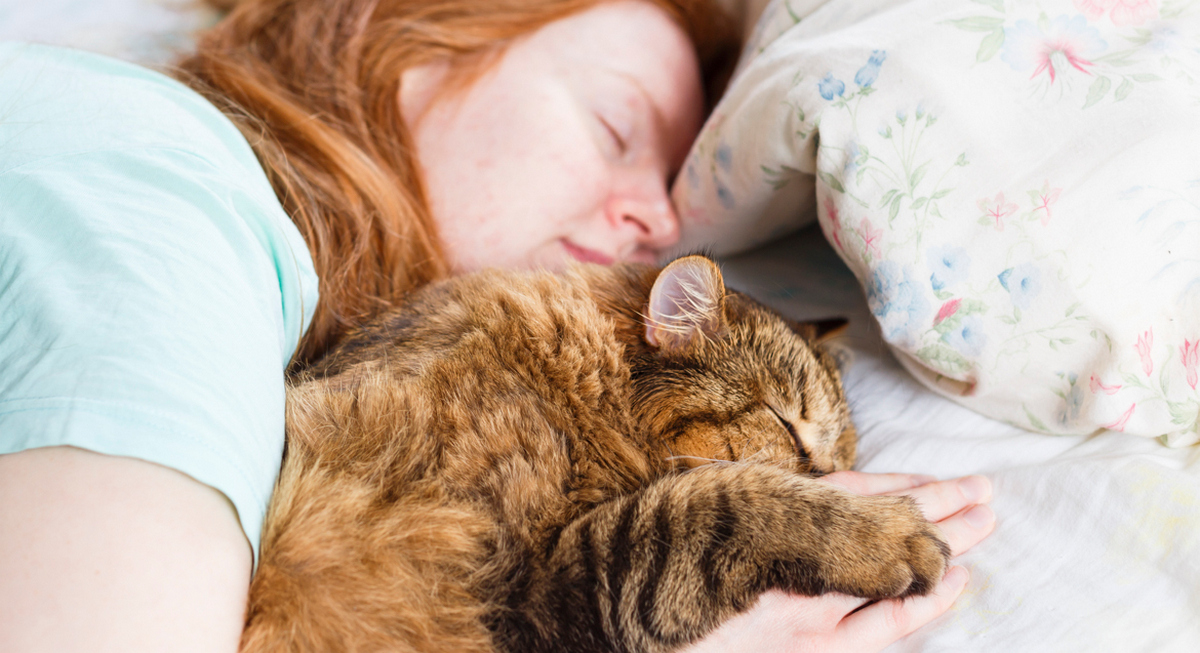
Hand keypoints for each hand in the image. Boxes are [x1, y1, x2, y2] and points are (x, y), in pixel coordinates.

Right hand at [682, 472, 994, 652]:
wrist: (623, 612)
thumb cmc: (657, 558)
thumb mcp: (714, 509)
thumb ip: (770, 504)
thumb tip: (823, 496)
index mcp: (767, 512)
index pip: (852, 492)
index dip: (899, 484)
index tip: (936, 477)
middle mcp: (793, 553)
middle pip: (881, 524)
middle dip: (935, 507)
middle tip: (984, 492)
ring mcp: (807, 605)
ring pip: (893, 567)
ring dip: (941, 543)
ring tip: (986, 520)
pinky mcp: (808, 645)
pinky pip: (881, 623)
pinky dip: (919, 602)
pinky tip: (954, 582)